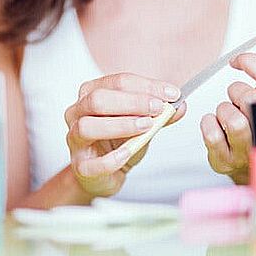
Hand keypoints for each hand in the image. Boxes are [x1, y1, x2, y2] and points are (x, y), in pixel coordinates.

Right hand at [64, 73, 185, 197]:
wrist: (105, 173)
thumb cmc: (119, 142)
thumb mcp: (142, 122)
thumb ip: (160, 113)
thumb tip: (180, 105)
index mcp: (91, 93)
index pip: (117, 82)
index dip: (146, 86)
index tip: (171, 94)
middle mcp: (77, 113)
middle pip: (98, 99)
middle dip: (132, 102)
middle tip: (158, 108)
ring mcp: (75, 140)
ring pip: (88, 126)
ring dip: (121, 125)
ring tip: (146, 126)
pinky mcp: (80, 166)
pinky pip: (92, 162)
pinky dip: (111, 158)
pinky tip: (128, 153)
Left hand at [200, 47, 255, 183]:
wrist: (253, 173)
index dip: (252, 62)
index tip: (237, 60)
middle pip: (250, 97)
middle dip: (236, 90)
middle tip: (233, 97)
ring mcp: (247, 151)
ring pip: (232, 118)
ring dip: (223, 109)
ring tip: (226, 115)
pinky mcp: (225, 162)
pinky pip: (211, 134)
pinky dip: (208, 123)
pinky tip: (214, 125)